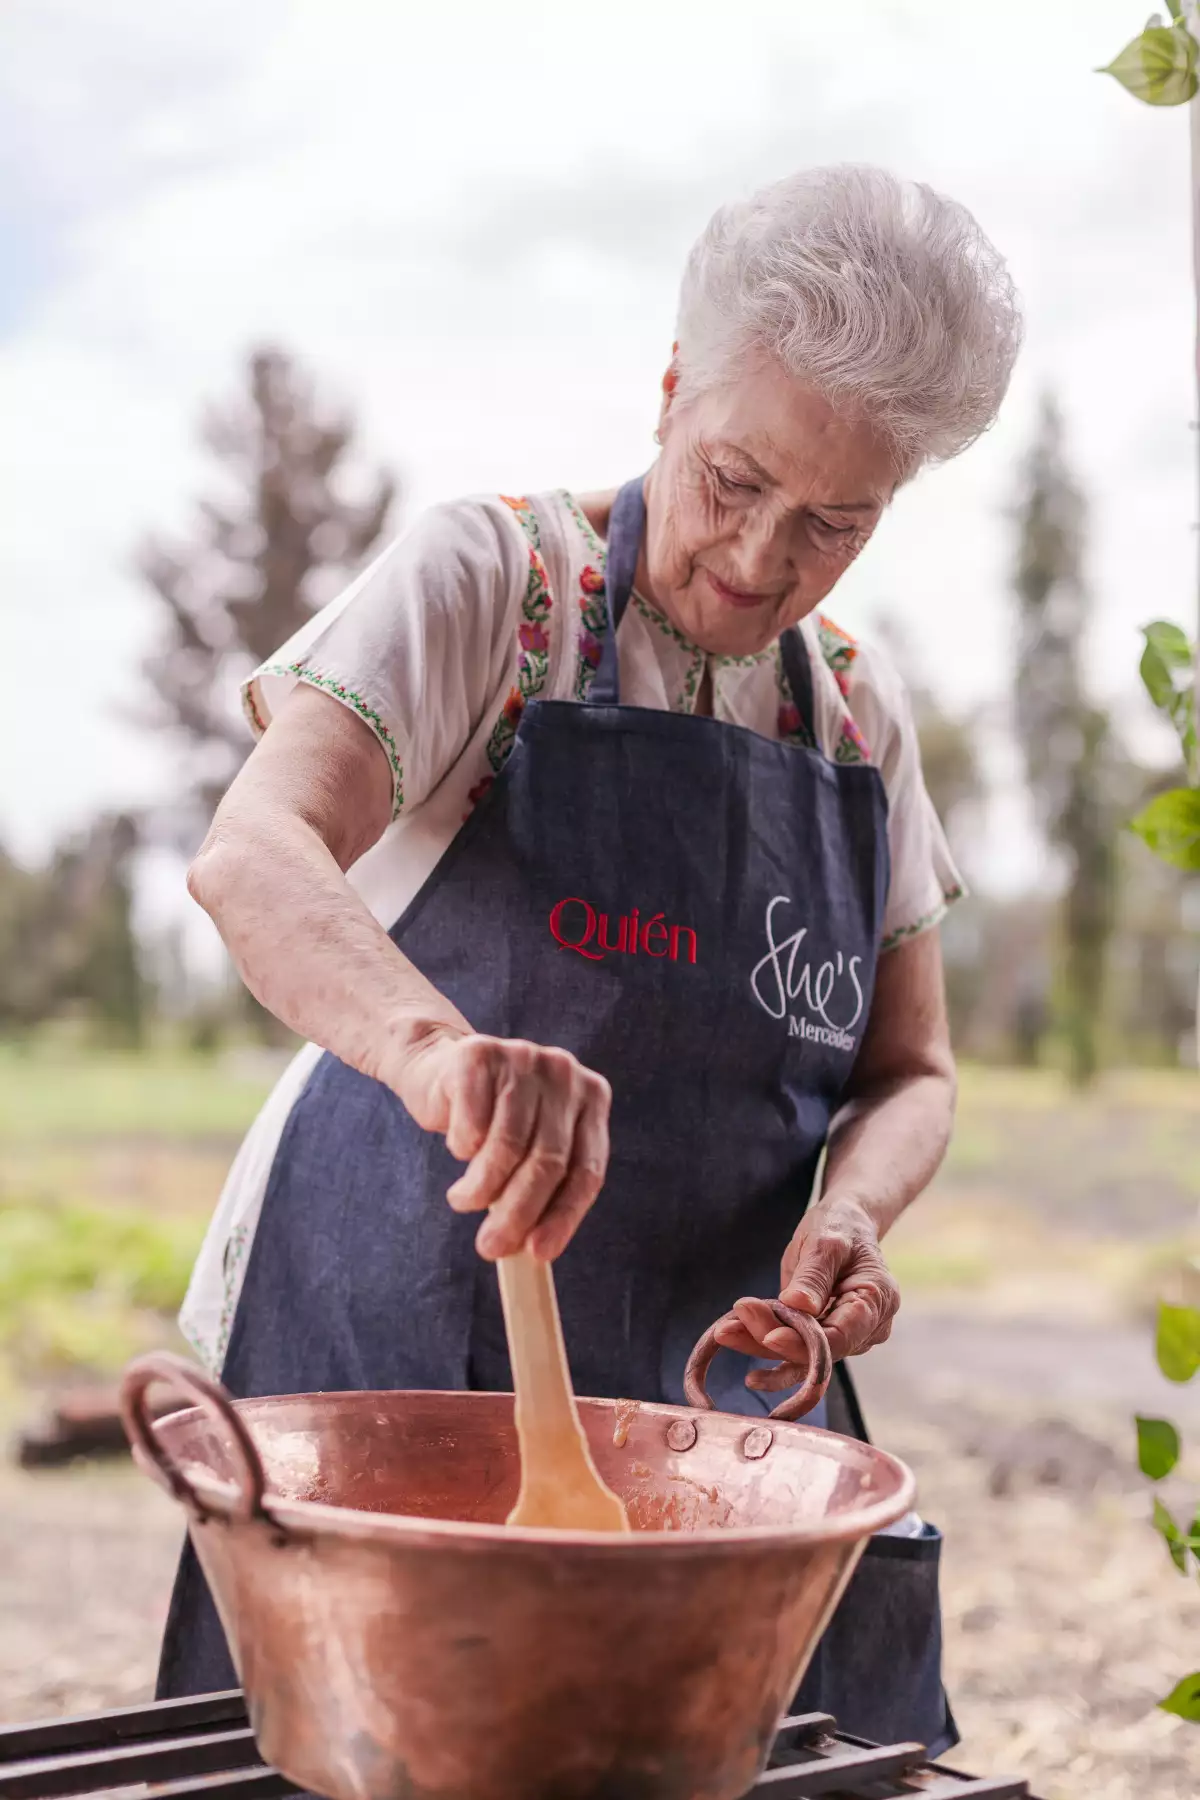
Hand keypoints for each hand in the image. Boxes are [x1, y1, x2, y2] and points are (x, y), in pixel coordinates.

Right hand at [390, 1026, 611, 1261]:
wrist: (437, 1068)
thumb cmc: (490, 1120)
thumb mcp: (528, 1148)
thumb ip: (542, 1184)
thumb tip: (534, 1252)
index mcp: (591, 1097)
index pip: (587, 1169)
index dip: (564, 1217)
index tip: (538, 1253)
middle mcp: (564, 1073)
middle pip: (548, 1161)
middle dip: (517, 1213)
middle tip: (491, 1246)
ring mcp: (524, 1058)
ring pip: (507, 1147)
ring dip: (480, 1189)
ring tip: (463, 1200)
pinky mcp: (481, 1056)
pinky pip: (473, 1125)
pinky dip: (462, 1149)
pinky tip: (459, 1148)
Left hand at [713, 1194, 898, 1386]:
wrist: (844, 1223)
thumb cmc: (840, 1226)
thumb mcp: (826, 1241)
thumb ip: (815, 1275)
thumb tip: (799, 1306)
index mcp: (877, 1300)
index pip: (841, 1336)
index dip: (804, 1343)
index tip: (769, 1336)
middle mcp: (867, 1327)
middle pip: (818, 1350)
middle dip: (772, 1339)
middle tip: (731, 1323)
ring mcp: (846, 1335)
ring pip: (803, 1354)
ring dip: (761, 1345)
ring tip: (726, 1332)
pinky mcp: (825, 1336)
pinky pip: (799, 1353)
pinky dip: (770, 1354)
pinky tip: (751, 1377)